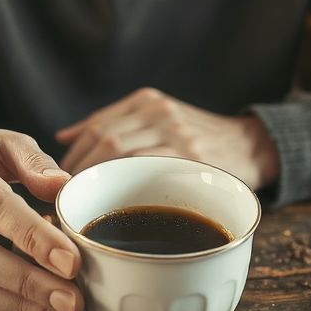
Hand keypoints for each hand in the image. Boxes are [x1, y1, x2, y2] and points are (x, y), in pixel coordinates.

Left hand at [55, 87, 279, 190]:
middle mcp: (160, 113)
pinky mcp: (194, 159)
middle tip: (64, 200)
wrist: (253, 146)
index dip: (72, 156)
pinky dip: (125, 189)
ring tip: (82, 206)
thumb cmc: (198, 140)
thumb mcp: (157, 120)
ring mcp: (177, 135)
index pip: (97, 126)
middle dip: (78, 172)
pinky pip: (148, 173)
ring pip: (121, 155)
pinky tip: (115, 208)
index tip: (57, 183)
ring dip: (96, 182)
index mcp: (147, 102)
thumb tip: (63, 137)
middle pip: (104, 139)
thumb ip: (113, 124)